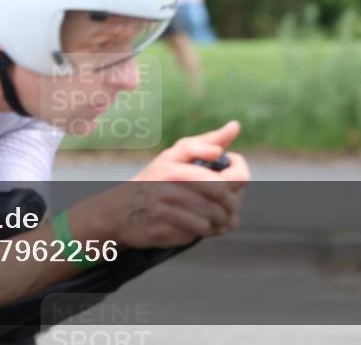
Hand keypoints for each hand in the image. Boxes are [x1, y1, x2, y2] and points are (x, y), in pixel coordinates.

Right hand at [79, 122, 249, 248]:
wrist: (119, 210)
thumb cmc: (154, 179)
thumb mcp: (176, 155)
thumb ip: (207, 142)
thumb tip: (235, 126)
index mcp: (180, 166)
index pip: (232, 176)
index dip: (241, 175)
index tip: (234, 176)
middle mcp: (172, 188)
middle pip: (225, 200)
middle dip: (232, 204)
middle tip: (229, 205)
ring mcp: (167, 210)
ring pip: (214, 220)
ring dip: (220, 221)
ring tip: (216, 217)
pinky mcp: (164, 230)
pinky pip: (197, 233)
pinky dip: (203, 231)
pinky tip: (200, 225)